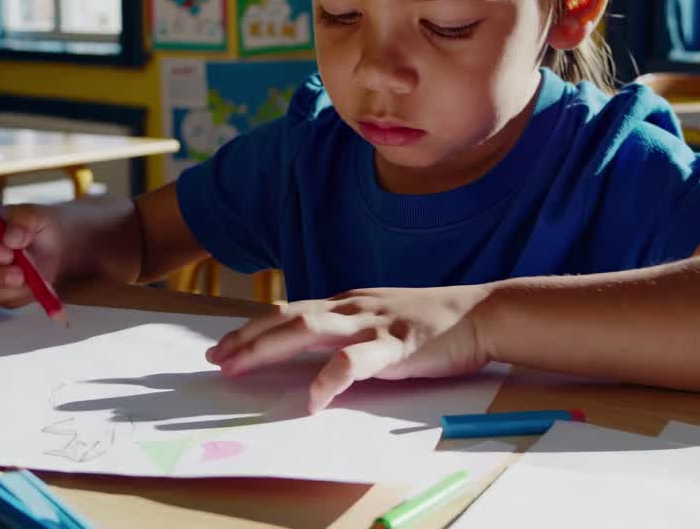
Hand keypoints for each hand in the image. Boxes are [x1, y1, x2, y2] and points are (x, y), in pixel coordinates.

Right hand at [0, 204, 64, 307]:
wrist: (57, 251)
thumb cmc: (40, 228)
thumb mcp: (38, 216)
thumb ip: (24, 221)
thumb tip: (10, 238)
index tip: (6, 254)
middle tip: (20, 275)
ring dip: (8, 287)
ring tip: (31, 280)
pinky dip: (17, 296)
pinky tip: (33, 287)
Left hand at [206, 285, 494, 411]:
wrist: (484, 313)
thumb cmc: (434, 323)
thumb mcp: (381, 321)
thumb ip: (349, 334)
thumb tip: (313, 359)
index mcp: (348, 302)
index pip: (289, 310)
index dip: (253, 327)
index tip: (222, 346)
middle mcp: (353, 306)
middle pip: (288, 316)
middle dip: (247, 337)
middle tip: (215, 358)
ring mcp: (374, 322)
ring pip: (310, 328)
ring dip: (269, 347)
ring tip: (240, 367)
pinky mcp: (398, 344)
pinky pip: (356, 361)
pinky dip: (329, 378)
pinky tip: (313, 398)